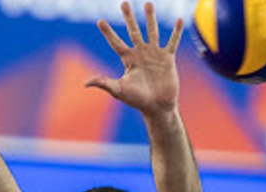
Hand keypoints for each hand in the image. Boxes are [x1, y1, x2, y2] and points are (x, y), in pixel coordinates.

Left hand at [88, 2, 181, 117]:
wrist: (157, 107)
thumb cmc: (137, 100)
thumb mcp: (119, 90)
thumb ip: (104, 83)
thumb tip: (85, 83)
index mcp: (128, 60)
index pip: (116, 43)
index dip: (108, 33)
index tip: (100, 21)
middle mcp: (140, 53)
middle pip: (133, 31)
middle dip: (128, 17)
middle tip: (124, 3)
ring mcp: (154, 54)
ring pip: (152, 31)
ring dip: (150, 18)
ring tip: (148, 3)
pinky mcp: (168, 58)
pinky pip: (172, 42)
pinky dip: (176, 32)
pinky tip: (179, 20)